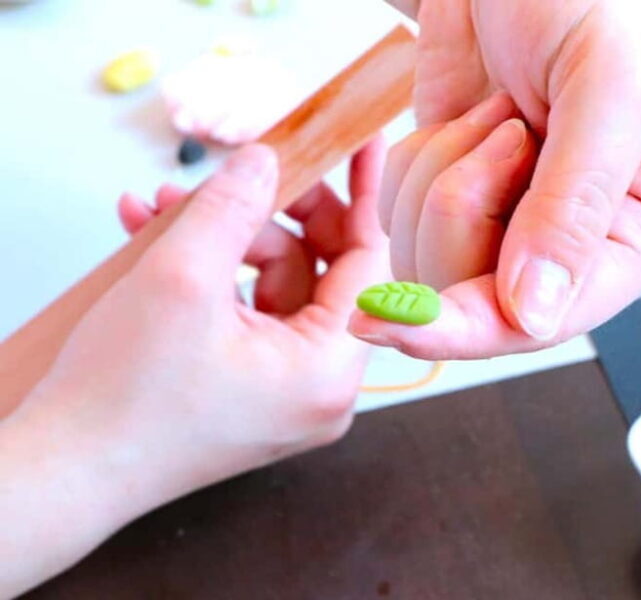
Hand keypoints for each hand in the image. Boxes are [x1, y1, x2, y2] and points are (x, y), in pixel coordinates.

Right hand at [0, 141, 387, 596]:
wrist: (64, 473)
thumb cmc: (120, 397)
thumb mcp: (180, 278)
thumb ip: (231, 207)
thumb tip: (265, 161)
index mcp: (327, 370)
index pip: (368, 263)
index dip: (362, 196)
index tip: (362, 144)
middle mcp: (319, 387)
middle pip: (316, 272)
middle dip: (264, 218)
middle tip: (231, 179)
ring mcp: (285, 391)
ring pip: (273, 287)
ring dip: (221, 241)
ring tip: (161, 212)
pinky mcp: (251, 390)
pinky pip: (247, 313)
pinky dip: (211, 277)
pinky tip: (156, 239)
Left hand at [358, 0, 640, 358]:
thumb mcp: (611, 87)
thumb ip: (576, 206)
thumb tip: (533, 314)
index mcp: (637, 239)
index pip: (547, 321)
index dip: (470, 327)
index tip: (397, 322)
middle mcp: (568, 250)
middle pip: (472, 298)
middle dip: (464, 207)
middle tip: (507, 129)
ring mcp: (504, 229)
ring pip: (426, 263)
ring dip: (440, 175)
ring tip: (495, 114)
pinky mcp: (454, 203)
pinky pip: (399, 217)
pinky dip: (415, 160)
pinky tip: (465, 119)